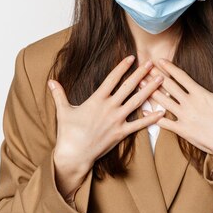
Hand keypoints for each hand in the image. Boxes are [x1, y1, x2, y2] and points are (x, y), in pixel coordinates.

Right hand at [47, 56, 165, 170]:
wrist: (74, 154)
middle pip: (128, 86)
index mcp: (97, 99)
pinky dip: (151, 118)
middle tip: (152, 63)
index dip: (122, 67)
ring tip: (161, 80)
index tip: (132, 57)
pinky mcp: (121, 133)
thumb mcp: (63, 111)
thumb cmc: (68, 133)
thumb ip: (59, 94)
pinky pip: (139, 124)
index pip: (112, 79)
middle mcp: (109, 107)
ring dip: (150, 90)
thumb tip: (50, 81)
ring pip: (137, 101)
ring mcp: (116, 120)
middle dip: (141, 74)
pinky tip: (161, 111)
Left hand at [138, 57, 212, 172]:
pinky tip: (143, 113)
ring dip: (149, 92)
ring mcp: (184, 117)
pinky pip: (164, 123)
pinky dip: (153, 118)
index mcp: (200, 93)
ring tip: (138, 85)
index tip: (159, 60)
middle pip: (168, 86)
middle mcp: (190, 103)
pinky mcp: (182, 131)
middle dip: (154, 76)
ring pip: (163, 102)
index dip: (169, 68)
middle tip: (142, 68)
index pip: (181, 77)